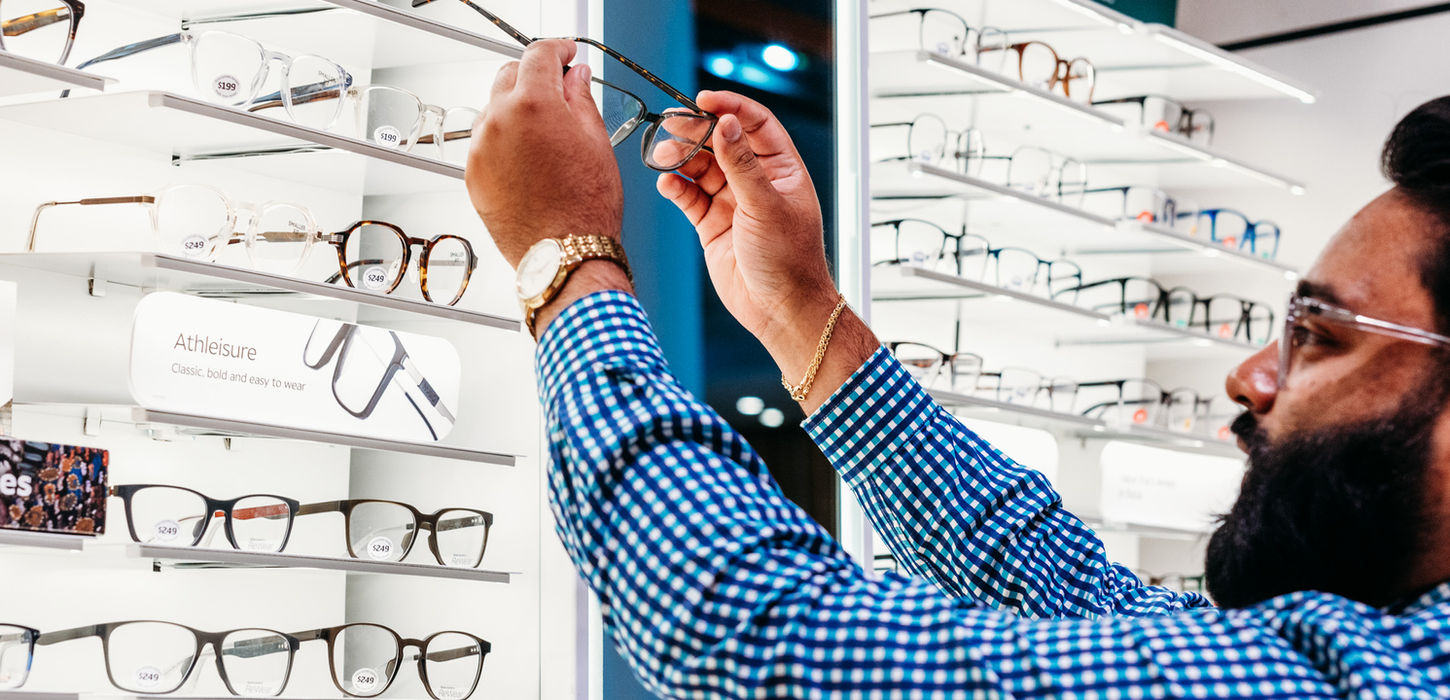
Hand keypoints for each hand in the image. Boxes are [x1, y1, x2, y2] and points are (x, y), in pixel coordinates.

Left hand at [466, 39, 622, 266]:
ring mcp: (481, 149)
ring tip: (546, 136)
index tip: (565, 54)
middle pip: (510, 76)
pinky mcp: (472, 175)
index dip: (557, 49)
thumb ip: (580, 99)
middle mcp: (498, 121)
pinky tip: (530, 162)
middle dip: (534, 78)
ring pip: (495, 110)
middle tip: (558, 91)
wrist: (565, 255)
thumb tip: (575, 77)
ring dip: (517, 110)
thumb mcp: (596, 142)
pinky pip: (486, 143)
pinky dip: (505, 141)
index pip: (539, 55)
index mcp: (533, 105)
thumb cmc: (585, 208)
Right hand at [655, 90, 838, 344]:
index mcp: (781, 170)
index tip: (704, 99)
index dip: (730, 108)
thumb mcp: (766, 205)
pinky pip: (690, 197)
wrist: (780, 310)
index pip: (755, 125)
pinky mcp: (712, 225)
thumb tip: (725, 123)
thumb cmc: (789, 260)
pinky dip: (676, 187)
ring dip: (681, 159)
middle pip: (721, 143)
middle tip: (671, 123)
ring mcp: (733, 203)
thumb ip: (741, 164)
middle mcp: (756, 182)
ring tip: (663, 156)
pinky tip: (667, 183)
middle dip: (696, 132)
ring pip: (701, 169)